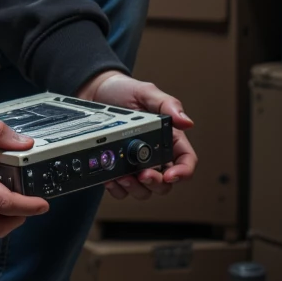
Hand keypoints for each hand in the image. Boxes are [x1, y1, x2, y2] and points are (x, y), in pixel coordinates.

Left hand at [78, 70, 196, 200]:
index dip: (183, 172)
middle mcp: (155, 154)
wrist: (94, 91)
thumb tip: (187, 122)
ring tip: (123, 176)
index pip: (185, 161)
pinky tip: (111, 177)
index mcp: (168, 138)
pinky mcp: (118, 168)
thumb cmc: (123, 90)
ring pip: (145, 190)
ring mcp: (136, 164)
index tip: (171, 175)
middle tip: (143, 174)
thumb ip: (167, 105)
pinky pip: (122, 189)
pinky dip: (118, 188)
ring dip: (136, 188)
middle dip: (156, 182)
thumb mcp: (146, 92)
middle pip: (166, 182)